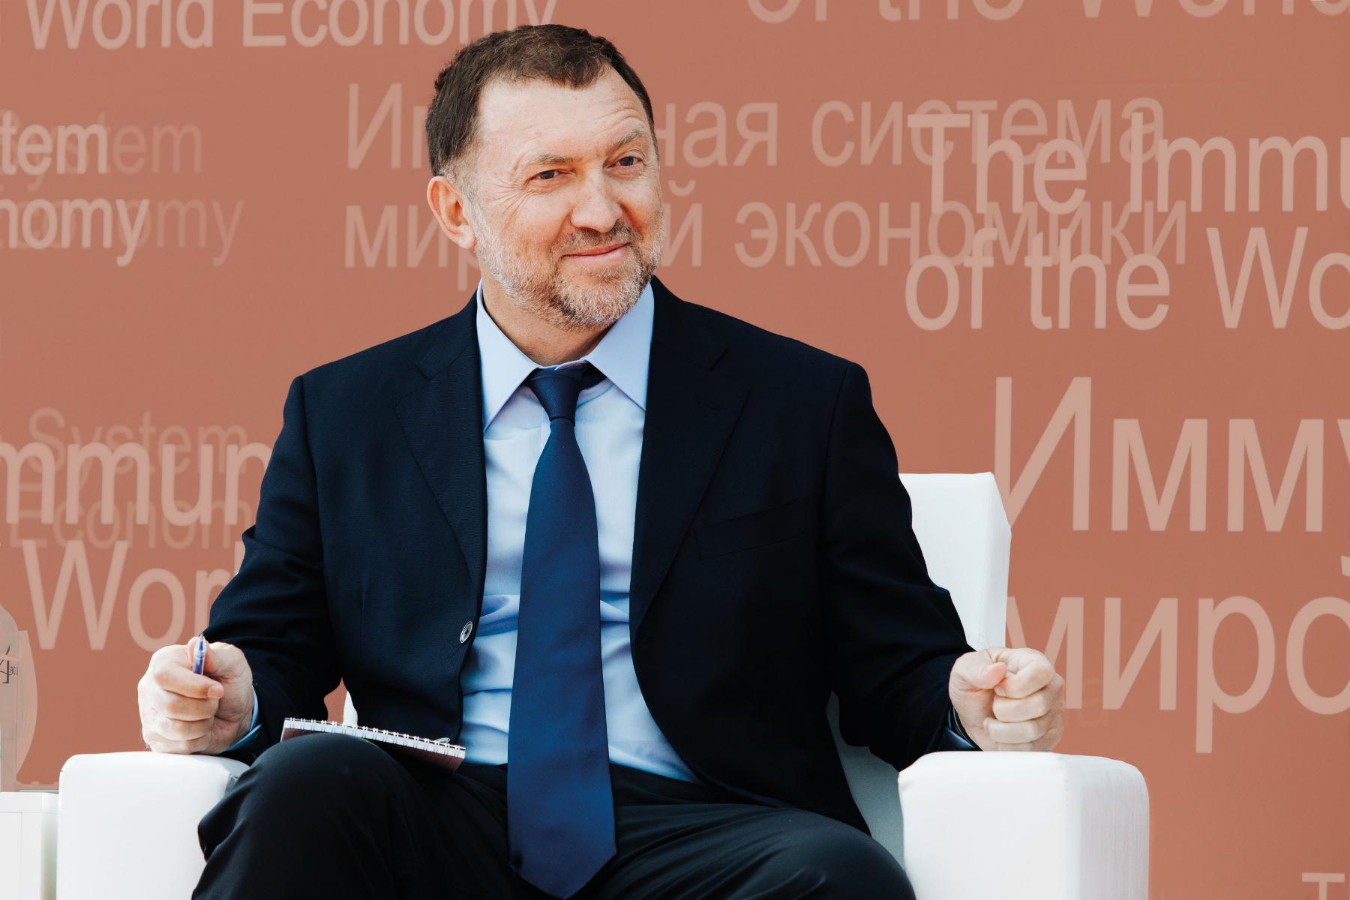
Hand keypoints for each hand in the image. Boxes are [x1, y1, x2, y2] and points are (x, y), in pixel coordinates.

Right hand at [138, 639, 253, 754]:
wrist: (234, 711)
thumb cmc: (230, 681)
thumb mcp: (232, 662)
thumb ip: (217, 655)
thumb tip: (196, 644)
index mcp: (164, 662)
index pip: (165, 676)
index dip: (194, 686)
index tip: (218, 690)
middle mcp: (150, 688)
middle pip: (171, 706)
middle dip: (205, 707)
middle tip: (216, 702)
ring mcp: (149, 715)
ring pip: (175, 729)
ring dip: (203, 724)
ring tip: (208, 713)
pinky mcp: (156, 739)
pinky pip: (179, 747)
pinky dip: (199, 739)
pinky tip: (201, 727)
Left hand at [949, 647, 1063, 751]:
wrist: (973, 712)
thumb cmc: (975, 685)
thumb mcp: (964, 670)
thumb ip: (976, 668)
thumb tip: (997, 670)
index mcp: (1033, 662)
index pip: (1041, 672)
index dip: (1016, 686)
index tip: (997, 689)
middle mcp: (1050, 687)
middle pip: (1037, 705)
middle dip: (1003, 710)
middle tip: (994, 705)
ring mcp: (1053, 714)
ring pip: (1033, 730)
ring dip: (1001, 730)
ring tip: (994, 720)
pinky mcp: (1049, 738)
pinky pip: (1031, 749)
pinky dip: (1007, 745)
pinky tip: (1000, 734)